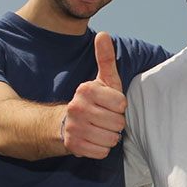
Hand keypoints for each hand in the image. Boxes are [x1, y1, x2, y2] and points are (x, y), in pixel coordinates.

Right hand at [62, 32, 127, 158]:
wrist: (65, 123)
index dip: (119, 106)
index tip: (109, 104)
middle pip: (118, 123)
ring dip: (109, 136)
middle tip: (104, 118)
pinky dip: (101, 148)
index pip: (121, 104)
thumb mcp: (101, 79)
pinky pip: (102, 152)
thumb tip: (103, 35)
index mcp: (86, 90)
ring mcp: (74, 128)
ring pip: (111, 139)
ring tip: (99, 128)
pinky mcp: (73, 146)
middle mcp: (76, 108)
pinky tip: (93, 139)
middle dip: (115, 123)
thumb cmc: (92, 100)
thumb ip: (105, 58)